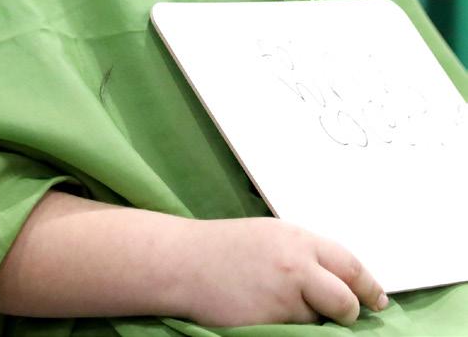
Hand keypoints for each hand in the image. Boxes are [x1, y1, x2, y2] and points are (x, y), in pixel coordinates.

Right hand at [176, 217, 387, 327]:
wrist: (183, 262)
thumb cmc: (224, 247)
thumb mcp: (271, 237)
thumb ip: (305, 255)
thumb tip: (339, 280)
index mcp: (298, 239)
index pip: (350, 265)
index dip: (369, 287)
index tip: (379, 300)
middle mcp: (296, 267)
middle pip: (345, 301)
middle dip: (349, 313)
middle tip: (345, 316)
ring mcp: (283, 299)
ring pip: (318, 323)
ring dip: (310, 321)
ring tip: (280, 306)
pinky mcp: (269, 325)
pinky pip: (294, 335)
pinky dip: (287, 330)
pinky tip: (267, 316)